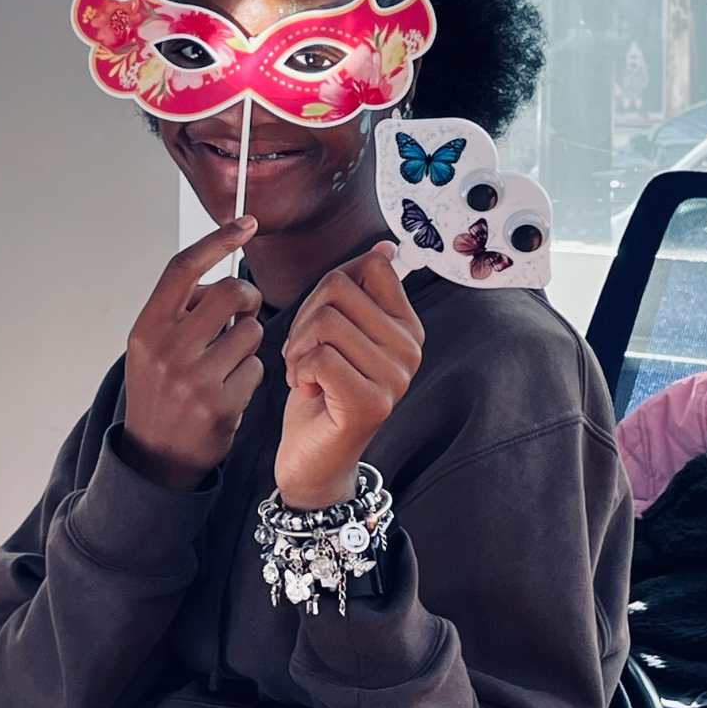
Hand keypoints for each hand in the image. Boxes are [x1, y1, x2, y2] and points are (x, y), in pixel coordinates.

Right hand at [121, 217, 263, 488]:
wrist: (154, 456)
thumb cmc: (158, 393)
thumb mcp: (151, 346)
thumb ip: (179, 310)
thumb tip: (222, 274)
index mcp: (147, 328)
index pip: (183, 268)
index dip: (217, 240)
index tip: (245, 223)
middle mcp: (167, 350)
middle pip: (230, 292)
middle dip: (246, 298)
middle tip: (243, 312)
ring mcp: (194, 379)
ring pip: (250, 331)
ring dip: (247, 342)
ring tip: (226, 362)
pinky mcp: (220, 404)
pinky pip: (255, 368)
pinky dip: (249, 374)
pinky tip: (230, 389)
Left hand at [275, 241, 422, 509]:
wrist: (314, 459)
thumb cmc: (321, 391)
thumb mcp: (340, 333)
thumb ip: (358, 292)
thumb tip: (384, 248)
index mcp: (407, 326)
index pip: (372, 265)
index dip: (331, 284)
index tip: (323, 320)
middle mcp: (410, 349)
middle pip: (339, 288)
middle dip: (305, 317)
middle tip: (305, 354)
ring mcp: (395, 378)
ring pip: (326, 321)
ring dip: (297, 347)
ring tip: (304, 373)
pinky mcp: (371, 403)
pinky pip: (319, 357)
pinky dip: (296, 371)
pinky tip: (306, 390)